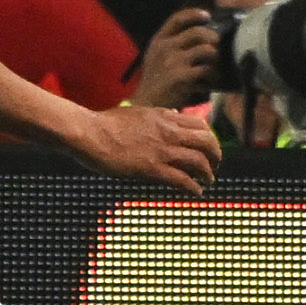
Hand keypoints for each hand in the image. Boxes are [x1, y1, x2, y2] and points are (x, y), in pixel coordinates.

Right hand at [64, 98, 219, 192]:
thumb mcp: (138, 112)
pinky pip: (182, 179)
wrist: (89, 133)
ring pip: (199, 161)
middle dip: (215, 155)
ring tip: (208, 181)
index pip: (200, 124)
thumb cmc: (106, 123)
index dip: (209, 138)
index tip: (209, 148)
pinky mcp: (152, 168)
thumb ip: (158, 115)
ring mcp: (162, 150)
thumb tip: (174, 113)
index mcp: (165, 117)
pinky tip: (196, 192)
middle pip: (206, 142)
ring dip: (208, 173)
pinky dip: (194, 187)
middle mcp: (168, 132)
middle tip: (214, 166)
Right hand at [132, 8, 220, 110]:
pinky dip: (211, 78)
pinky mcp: (181, 76)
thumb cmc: (156, 81)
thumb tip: (201, 34)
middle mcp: (165, 47)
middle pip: (198, 32)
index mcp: (159, 40)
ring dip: (214, 60)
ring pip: (207, 50)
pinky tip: (206, 85)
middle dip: (213, 39)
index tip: (207, 16)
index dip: (194, 14)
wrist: (147, 104)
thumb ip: (172, 44)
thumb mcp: (157, 56)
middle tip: (216, 48)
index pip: (177, 19)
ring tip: (212, 70)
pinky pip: (206, 70)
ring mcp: (173, 61)